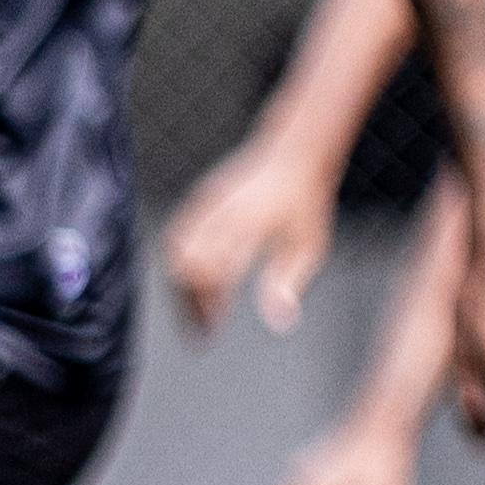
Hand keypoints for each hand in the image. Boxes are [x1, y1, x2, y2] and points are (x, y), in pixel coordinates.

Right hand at [161, 134, 340, 339]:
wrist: (295, 154)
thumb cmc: (306, 202)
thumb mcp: (309, 247)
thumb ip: (288, 283)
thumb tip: (280, 321)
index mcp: (248, 226)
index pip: (215, 272)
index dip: (209, 305)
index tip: (213, 329)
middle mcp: (221, 212)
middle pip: (187, 264)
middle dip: (190, 299)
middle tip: (203, 326)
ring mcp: (206, 201)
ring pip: (175, 250)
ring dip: (183, 282)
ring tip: (197, 309)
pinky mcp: (200, 197)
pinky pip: (176, 234)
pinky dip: (180, 261)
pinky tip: (195, 281)